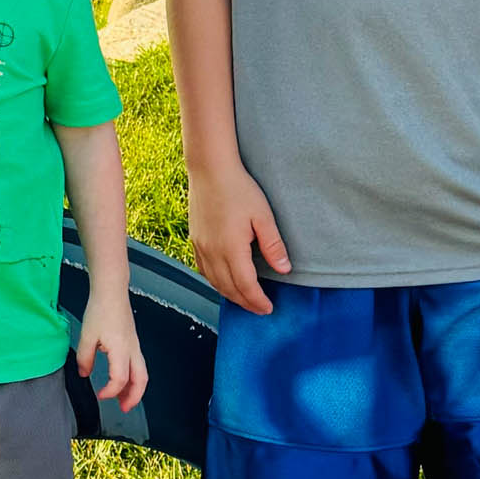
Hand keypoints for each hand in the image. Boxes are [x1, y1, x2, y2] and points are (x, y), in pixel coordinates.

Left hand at [75, 297, 147, 411]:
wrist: (112, 292)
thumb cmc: (100, 310)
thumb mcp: (86, 336)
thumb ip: (85, 358)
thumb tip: (85, 374)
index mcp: (121, 350)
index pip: (119, 379)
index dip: (110, 391)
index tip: (100, 395)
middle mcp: (132, 350)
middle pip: (141, 380)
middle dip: (134, 397)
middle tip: (123, 408)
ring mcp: (135, 346)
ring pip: (142, 373)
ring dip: (135, 388)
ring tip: (123, 398)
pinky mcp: (133, 342)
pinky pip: (138, 365)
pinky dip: (134, 377)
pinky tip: (122, 378)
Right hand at [187, 162, 289, 313]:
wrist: (209, 169)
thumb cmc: (238, 189)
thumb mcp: (263, 216)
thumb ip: (273, 245)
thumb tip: (284, 269)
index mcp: (231, 249)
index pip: (246, 286)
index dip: (258, 301)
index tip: (269, 308)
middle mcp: (213, 252)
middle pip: (229, 289)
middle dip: (245, 303)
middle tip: (260, 309)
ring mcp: (200, 247)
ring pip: (214, 282)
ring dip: (230, 295)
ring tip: (244, 299)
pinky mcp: (195, 240)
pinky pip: (203, 270)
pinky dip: (215, 281)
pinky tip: (224, 281)